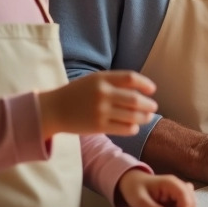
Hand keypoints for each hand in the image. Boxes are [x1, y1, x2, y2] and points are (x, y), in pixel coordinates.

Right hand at [37, 71, 157, 138]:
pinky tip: (134, 126)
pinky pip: (124, 128)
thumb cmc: (78, 93)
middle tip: (153, 106)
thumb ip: (115, 82)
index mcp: (102, 78)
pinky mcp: (98, 126)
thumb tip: (142, 90)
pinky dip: (133, 128)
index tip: (152, 90)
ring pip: (132, 116)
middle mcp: (102, 94)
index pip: (131, 78)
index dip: (145, 84)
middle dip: (149, 104)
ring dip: (144, 117)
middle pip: (135, 99)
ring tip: (147, 117)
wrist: (54, 109)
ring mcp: (101, 111)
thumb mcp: (94, 80)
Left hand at [117, 169, 195, 206]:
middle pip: (191, 200)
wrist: (132, 182)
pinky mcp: (177, 198)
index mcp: (170, 183)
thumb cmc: (134, 189)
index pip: (184, 195)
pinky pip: (186, 206)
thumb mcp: (139, 200)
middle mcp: (178, 185)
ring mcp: (179, 192)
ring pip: (191, 204)